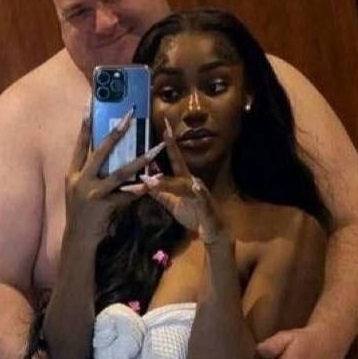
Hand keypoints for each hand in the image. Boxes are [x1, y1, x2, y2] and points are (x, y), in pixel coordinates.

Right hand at [65, 114, 165, 238]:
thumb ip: (87, 172)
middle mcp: (81, 180)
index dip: (85, 126)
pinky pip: (126, 195)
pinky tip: (152, 183)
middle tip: (129, 116)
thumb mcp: (77, 189)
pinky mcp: (104, 206)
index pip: (80, 145)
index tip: (90, 106)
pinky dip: (140, 189)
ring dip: (139, 161)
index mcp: (73, 174)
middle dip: (116, 133)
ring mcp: (92, 193)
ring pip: (119, 173)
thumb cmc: (80, 211)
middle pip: (100, 152)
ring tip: (154, 150)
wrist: (77, 238)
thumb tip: (102, 152)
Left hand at [133, 118, 225, 242]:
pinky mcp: (205, 204)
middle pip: (179, 163)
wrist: (212, 231)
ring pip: (182, 183)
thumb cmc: (194, 215)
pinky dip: (197, 193)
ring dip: (167, 181)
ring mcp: (199, 191)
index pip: (174, 159)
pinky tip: (194, 187)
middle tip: (164, 131)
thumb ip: (160, 193)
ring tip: (151, 180)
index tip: (163, 127)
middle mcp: (191, 181)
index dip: (168, 144)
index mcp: (183, 180)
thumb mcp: (172, 203)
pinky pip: (199, 197)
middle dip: (172, 147)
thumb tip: (145, 181)